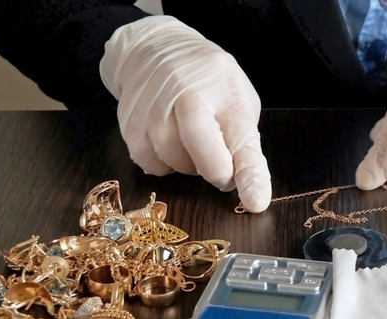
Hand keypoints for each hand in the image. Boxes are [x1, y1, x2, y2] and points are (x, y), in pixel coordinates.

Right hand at [100, 16, 270, 212]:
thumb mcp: (237, 99)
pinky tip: (171, 144)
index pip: (241, 137)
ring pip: (174, 160)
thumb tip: (244, 186)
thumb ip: (242, 140)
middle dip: (216, 171)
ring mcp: (153, 106)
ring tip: (194, 144)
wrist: (155, 48)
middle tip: (223, 173)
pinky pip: (151, 164)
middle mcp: (186, 93)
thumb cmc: (208, 82)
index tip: (256, 201)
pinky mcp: (130, 122)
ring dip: (190, 166)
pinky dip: (166, 164)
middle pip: (201, 148)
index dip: (250, 174)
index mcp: (224, 89)